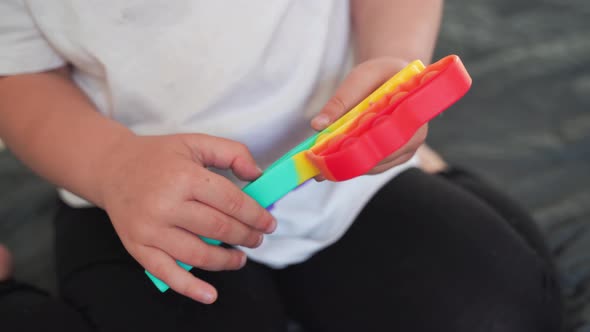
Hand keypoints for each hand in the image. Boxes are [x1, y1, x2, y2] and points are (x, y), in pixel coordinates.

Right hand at [95, 134, 275, 303]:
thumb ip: (232, 152)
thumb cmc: (159, 156)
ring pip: (198, 254)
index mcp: (184, 177)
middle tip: (257, 239)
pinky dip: (190, 288)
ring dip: (226, 261)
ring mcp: (150, 229)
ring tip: (240, 258)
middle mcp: (166, 204)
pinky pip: (167, 273)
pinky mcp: (137, 247)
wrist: (111, 168)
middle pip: (219, 229)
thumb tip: (258, 175)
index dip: (255, 215)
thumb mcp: (196, 142)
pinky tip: (210, 294)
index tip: (268, 223)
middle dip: (246, 237)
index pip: (231, 201)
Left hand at [311, 57, 427, 176]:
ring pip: (375, 167)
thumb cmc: (380, 75)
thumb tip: (317, 125)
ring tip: (322, 166)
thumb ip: (339, 102)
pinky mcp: (392, 157)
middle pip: (381, 158)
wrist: (392, 77)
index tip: (338, 148)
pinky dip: (352, 165)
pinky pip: (372, 166)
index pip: (390, 137)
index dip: (363, 145)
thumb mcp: (359, 79)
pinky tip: (331, 164)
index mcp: (413, 113)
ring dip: (348, 166)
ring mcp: (405, 151)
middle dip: (350, 160)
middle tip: (321, 164)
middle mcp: (414, 137)